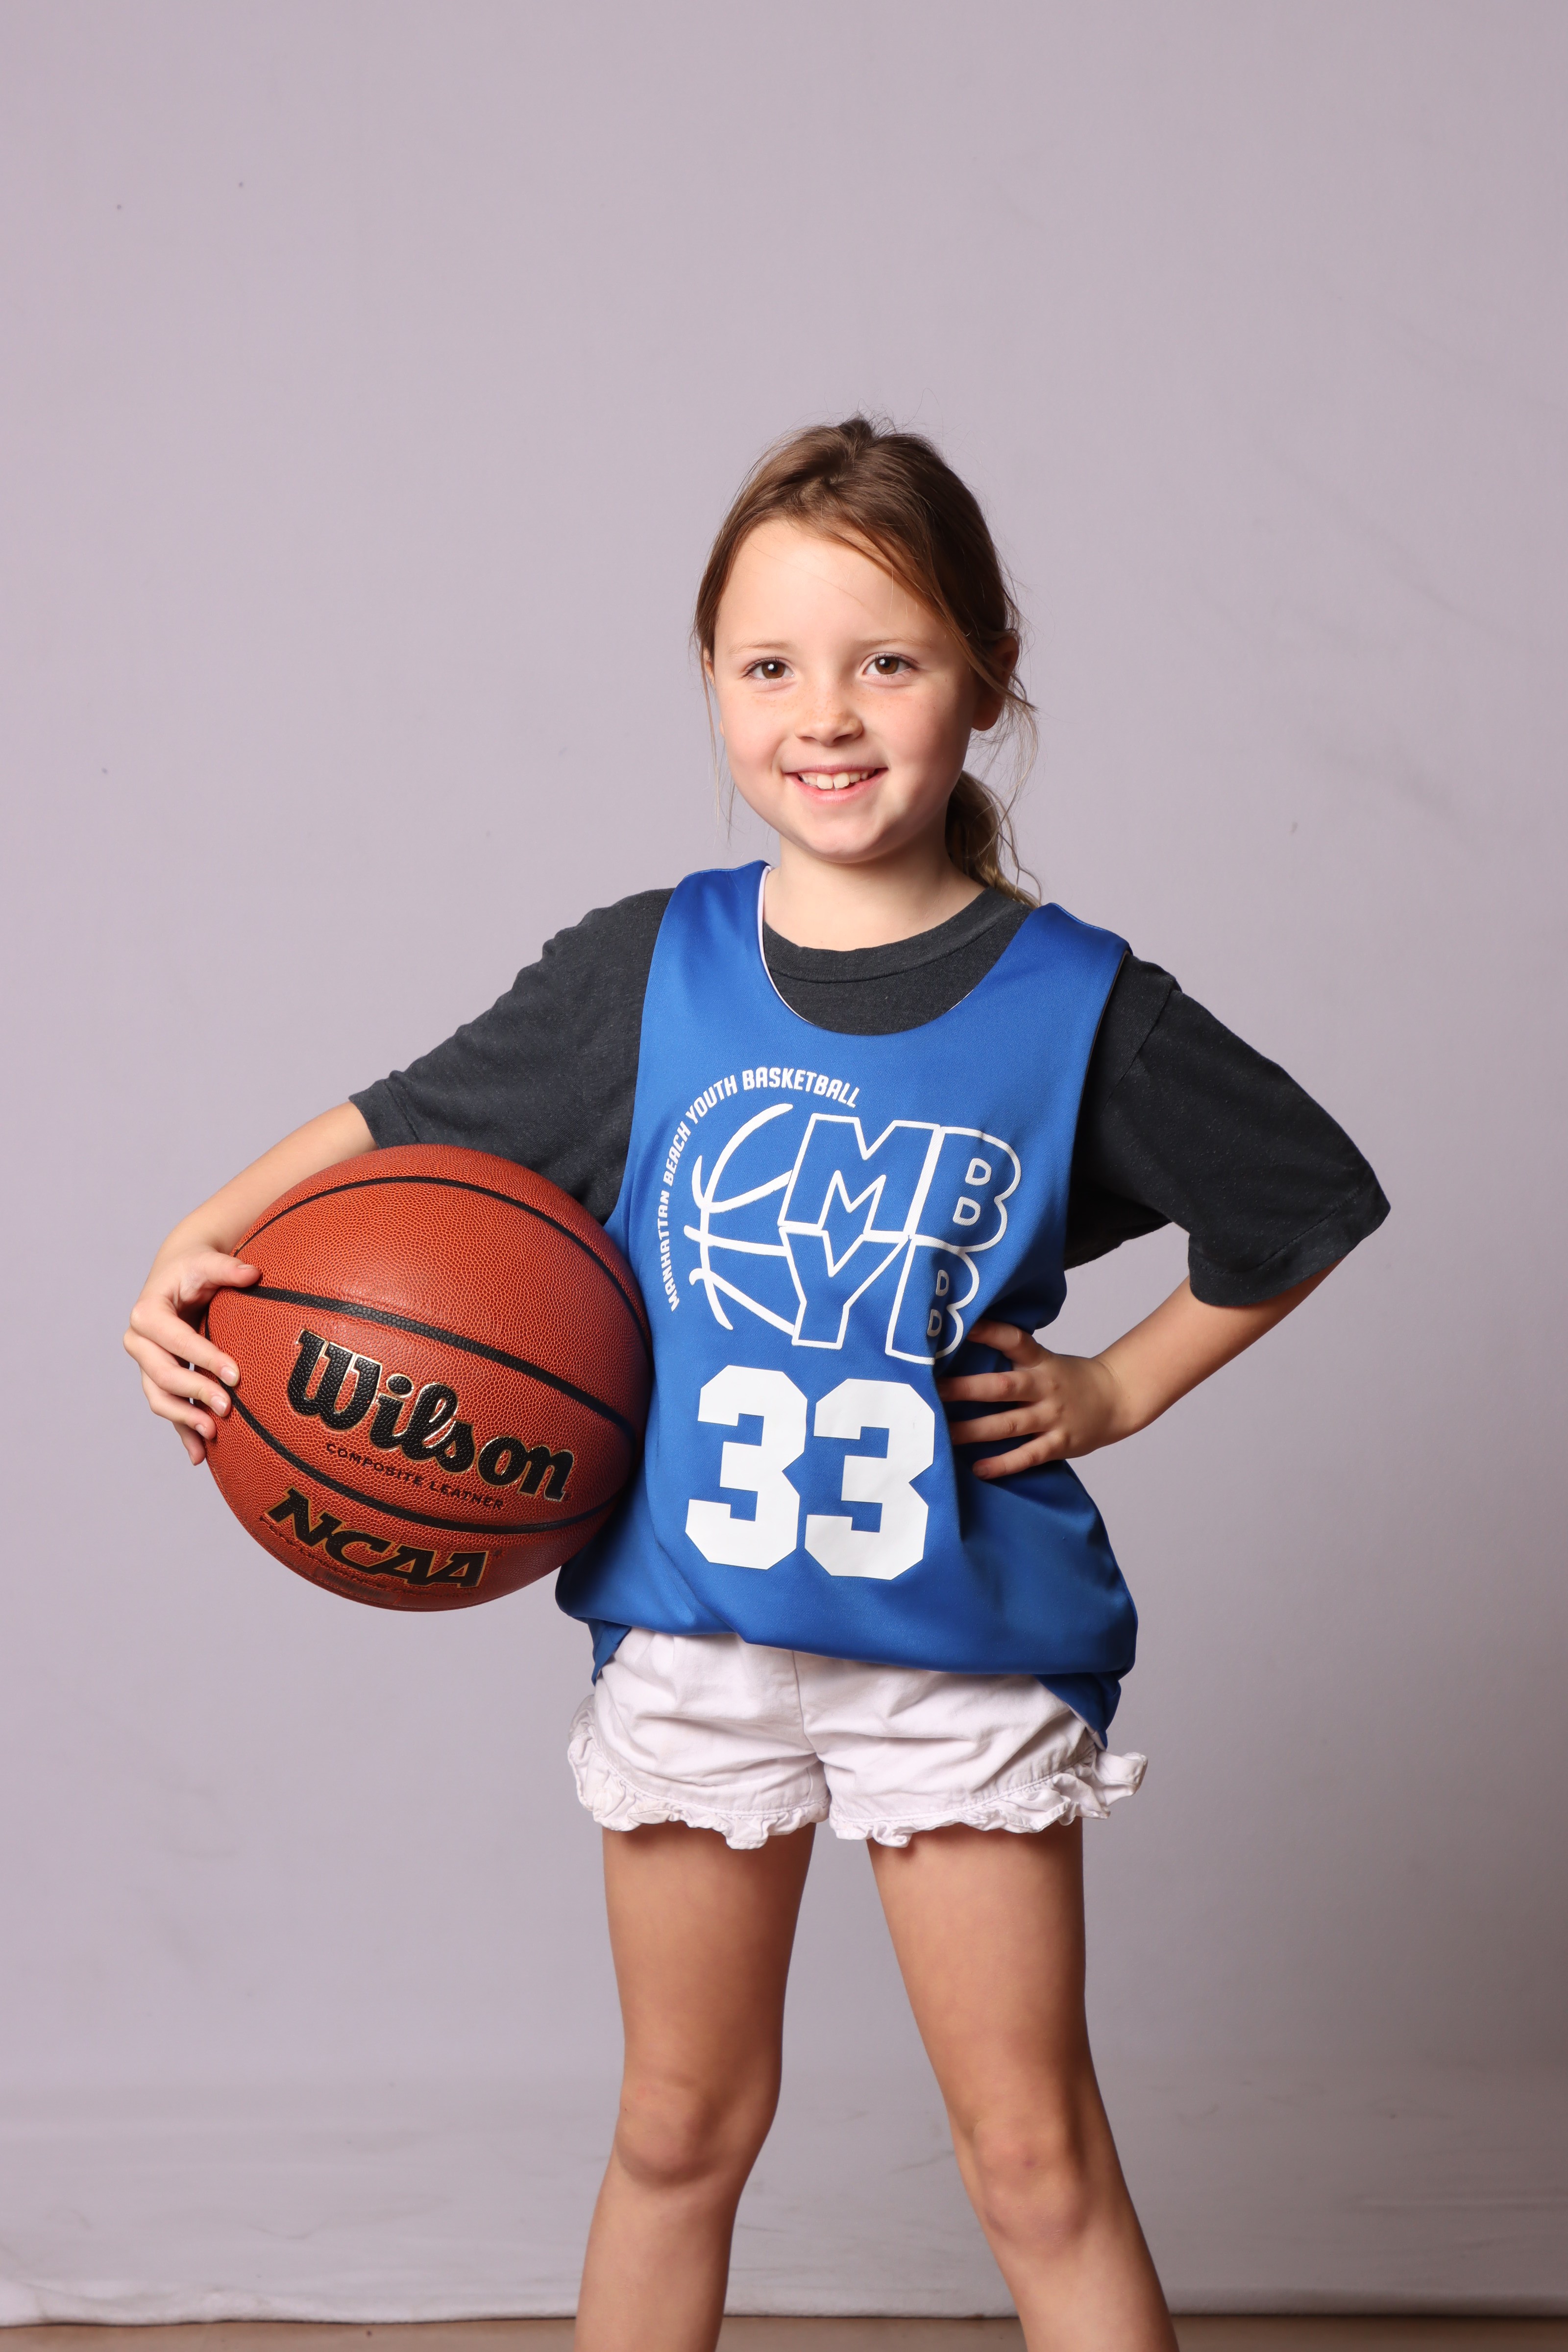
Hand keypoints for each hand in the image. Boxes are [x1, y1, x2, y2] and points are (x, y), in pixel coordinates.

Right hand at [123, 1248, 260, 1465]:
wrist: (178, 1277)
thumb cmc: (195, 1270)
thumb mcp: (207, 1263)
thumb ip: (228, 1268)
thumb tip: (253, 1273)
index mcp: (147, 1313)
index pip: (175, 1340)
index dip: (203, 1358)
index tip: (235, 1375)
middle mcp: (139, 1341)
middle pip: (163, 1374)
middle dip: (195, 1392)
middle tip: (229, 1407)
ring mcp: (145, 1364)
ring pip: (158, 1398)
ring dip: (184, 1419)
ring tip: (215, 1434)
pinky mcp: (157, 1380)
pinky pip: (167, 1409)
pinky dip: (181, 1433)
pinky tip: (200, 1456)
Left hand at [936, 1318, 1133, 1477]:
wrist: (1117, 1399)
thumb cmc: (1069, 1380)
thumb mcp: (1044, 1361)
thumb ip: (1011, 1359)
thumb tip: (961, 1350)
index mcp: (1040, 1361)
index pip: (1015, 1341)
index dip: (990, 1332)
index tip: (963, 1328)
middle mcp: (1044, 1387)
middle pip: (1003, 1387)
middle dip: (966, 1389)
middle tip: (934, 1391)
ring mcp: (1052, 1417)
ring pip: (1009, 1424)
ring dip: (974, 1430)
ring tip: (943, 1434)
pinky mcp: (1059, 1444)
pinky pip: (1028, 1455)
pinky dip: (1004, 1463)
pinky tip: (979, 1469)